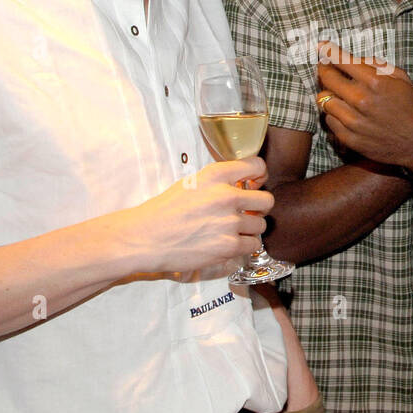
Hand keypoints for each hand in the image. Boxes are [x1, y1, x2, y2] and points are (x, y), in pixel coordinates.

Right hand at [121, 158, 273, 275]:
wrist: (146, 238)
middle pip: (266, 200)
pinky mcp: (228, 246)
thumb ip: (219, 181)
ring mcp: (229, 222)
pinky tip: (229, 243)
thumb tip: (244, 185)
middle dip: (259, 208)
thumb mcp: (191, 183)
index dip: (259, 176)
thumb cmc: (164, 212)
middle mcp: (226, 196)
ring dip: (250, 229)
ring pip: (261, 225)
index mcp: (215, 175)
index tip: (253, 184)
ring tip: (232, 231)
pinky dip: (244, 246)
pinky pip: (253, 245)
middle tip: (247, 213)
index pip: (257, 166)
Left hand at [317, 43, 412, 171]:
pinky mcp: (349, 139)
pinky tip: (344, 112)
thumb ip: (377, 65)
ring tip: (337, 93)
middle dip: (324, 69)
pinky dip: (334, 113)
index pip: (341, 61)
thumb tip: (354, 59)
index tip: (321, 46)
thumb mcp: (402, 78)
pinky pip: (329, 120)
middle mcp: (361, 101)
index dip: (328, 51)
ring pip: (323, 100)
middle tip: (325, 68)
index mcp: (375, 82)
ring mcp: (354, 122)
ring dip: (328, 93)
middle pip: (327, 78)